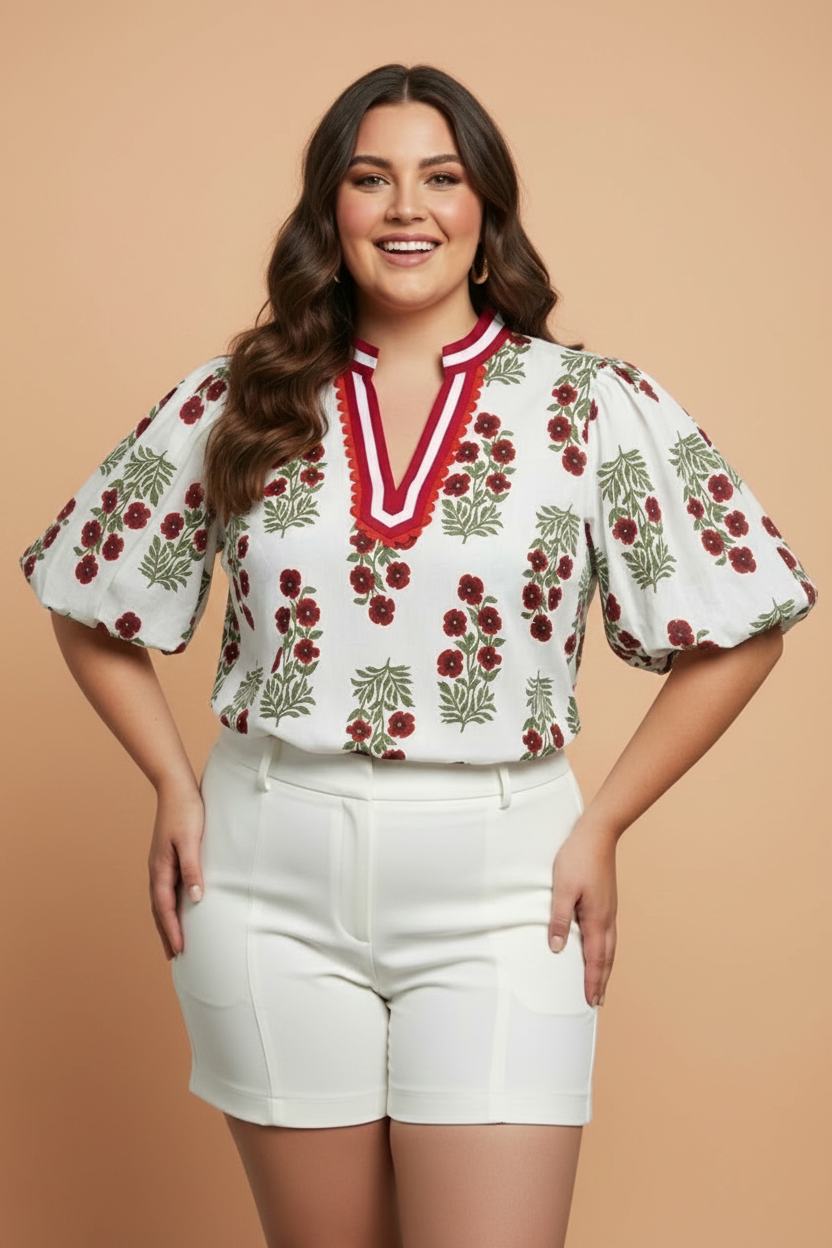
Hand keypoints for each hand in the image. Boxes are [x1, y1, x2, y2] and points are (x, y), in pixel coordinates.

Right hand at [148, 779, 204, 959]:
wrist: (176, 788)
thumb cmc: (186, 812)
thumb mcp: (190, 841)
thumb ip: (192, 869)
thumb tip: (196, 899)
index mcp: (160, 869)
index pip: (165, 908)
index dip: (172, 930)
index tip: (180, 950)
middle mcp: (157, 870)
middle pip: (159, 910)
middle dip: (166, 933)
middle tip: (175, 957)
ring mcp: (161, 864)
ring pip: (161, 901)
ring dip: (166, 922)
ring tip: (174, 940)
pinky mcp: (168, 858)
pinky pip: (167, 889)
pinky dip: (169, 906)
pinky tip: (178, 908)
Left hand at [548, 819, 617, 1006]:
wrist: (598, 834)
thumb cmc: (578, 858)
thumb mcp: (562, 889)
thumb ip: (559, 920)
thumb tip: (557, 949)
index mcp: (597, 919)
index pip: (595, 959)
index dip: (592, 982)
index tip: (591, 1001)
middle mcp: (607, 918)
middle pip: (606, 957)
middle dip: (601, 980)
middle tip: (598, 1001)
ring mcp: (609, 909)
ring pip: (610, 946)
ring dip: (605, 967)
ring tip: (600, 981)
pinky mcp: (607, 901)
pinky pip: (608, 934)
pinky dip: (606, 950)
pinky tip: (600, 948)